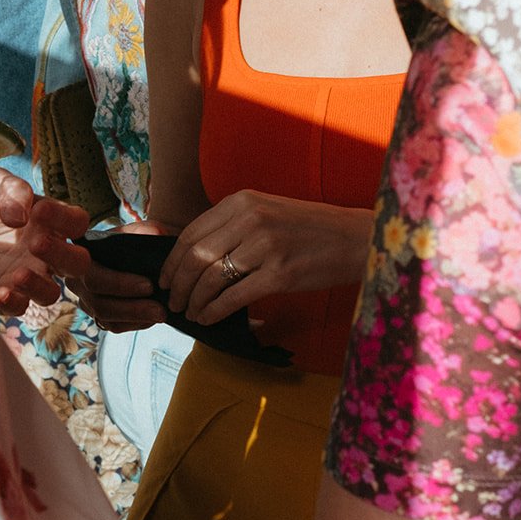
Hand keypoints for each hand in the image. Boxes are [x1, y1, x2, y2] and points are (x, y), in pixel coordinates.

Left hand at [0, 167, 91, 314]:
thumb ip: (12, 189)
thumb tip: (21, 217)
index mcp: (48, 223)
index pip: (77, 222)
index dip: (66, 218)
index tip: (39, 211)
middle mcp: (43, 253)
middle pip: (77, 263)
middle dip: (62, 254)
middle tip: (35, 243)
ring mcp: (25, 277)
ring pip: (51, 294)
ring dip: (39, 285)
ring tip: (18, 273)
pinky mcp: (0, 297)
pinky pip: (18, 308)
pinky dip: (14, 302)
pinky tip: (1, 291)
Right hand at [65, 219, 169, 333]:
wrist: (138, 250)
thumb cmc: (136, 239)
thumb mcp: (141, 229)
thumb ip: (148, 229)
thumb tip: (155, 233)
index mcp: (81, 257)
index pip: (93, 276)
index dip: (120, 284)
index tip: (149, 285)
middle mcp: (77, 281)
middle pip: (99, 303)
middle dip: (132, 308)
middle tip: (160, 308)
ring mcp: (86, 301)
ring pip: (106, 319)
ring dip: (136, 318)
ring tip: (162, 315)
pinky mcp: (98, 315)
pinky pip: (114, 326)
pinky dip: (135, 324)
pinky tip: (153, 318)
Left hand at [159, 192, 373, 326]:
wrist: (355, 239)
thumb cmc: (309, 229)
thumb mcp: (267, 211)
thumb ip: (232, 225)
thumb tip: (193, 254)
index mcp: (243, 201)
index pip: (192, 232)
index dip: (172, 261)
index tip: (165, 279)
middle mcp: (251, 218)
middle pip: (196, 256)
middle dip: (178, 284)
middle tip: (173, 301)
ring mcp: (265, 246)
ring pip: (211, 278)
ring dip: (194, 300)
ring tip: (190, 313)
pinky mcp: (280, 274)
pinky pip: (234, 297)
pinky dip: (214, 311)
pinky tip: (208, 318)